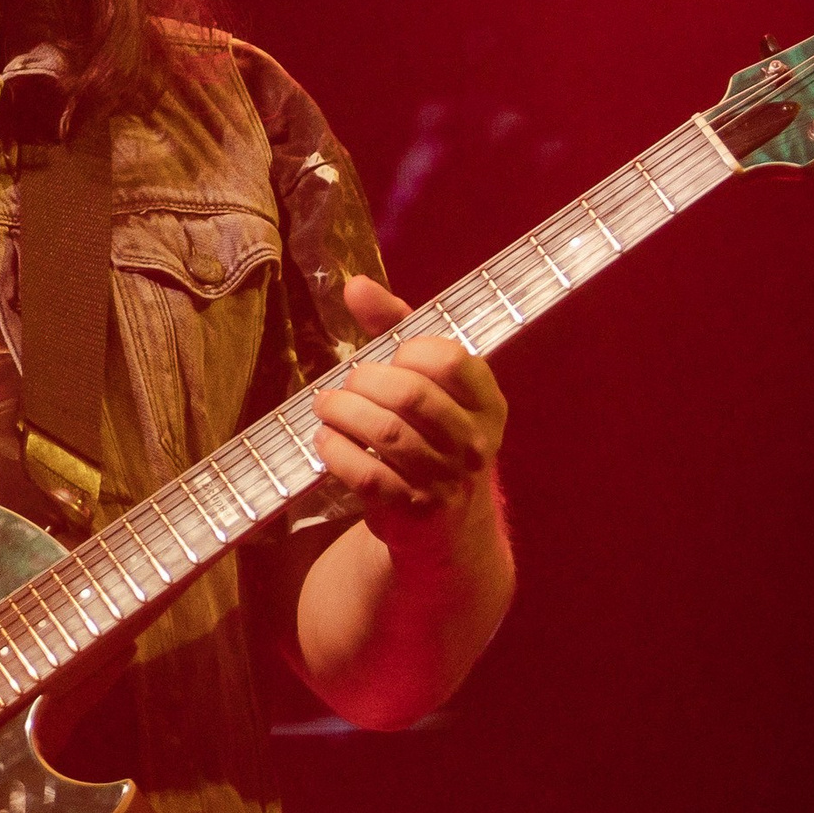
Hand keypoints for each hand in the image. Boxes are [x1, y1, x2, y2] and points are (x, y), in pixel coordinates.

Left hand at [311, 275, 507, 559]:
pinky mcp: (412, 511)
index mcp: (487, 402)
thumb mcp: (427, 380)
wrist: (447, 527)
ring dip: (343, 412)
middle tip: (345, 383)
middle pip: (411, 395)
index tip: (391, 355)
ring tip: (326, 405)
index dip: (409, 349)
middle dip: (365, 381)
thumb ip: (394, 328)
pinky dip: (337, 452)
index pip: (450, 359)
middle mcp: (475, 442)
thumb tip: (356, 285)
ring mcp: (445, 480)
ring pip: (386, 434)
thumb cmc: (431, 433)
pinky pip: (366, 475)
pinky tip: (326, 439)